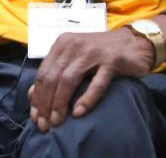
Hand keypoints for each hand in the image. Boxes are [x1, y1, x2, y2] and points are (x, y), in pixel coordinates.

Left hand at [27, 28, 154, 130]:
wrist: (133, 41)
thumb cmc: (100, 52)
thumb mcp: (74, 58)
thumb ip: (55, 72)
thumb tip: (33, 95)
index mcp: (62, 43)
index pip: (43, 72)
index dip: (37, 96)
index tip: (35, 116)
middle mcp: (75, 45)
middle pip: (53, 77)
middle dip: (45, 103)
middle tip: (45, 124)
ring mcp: (93, 52)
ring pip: (69, 79)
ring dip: (60, 102)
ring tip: (58, 121)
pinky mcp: (111, 61)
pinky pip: (97, 82)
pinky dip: (86, 98)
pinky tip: (79, 112)